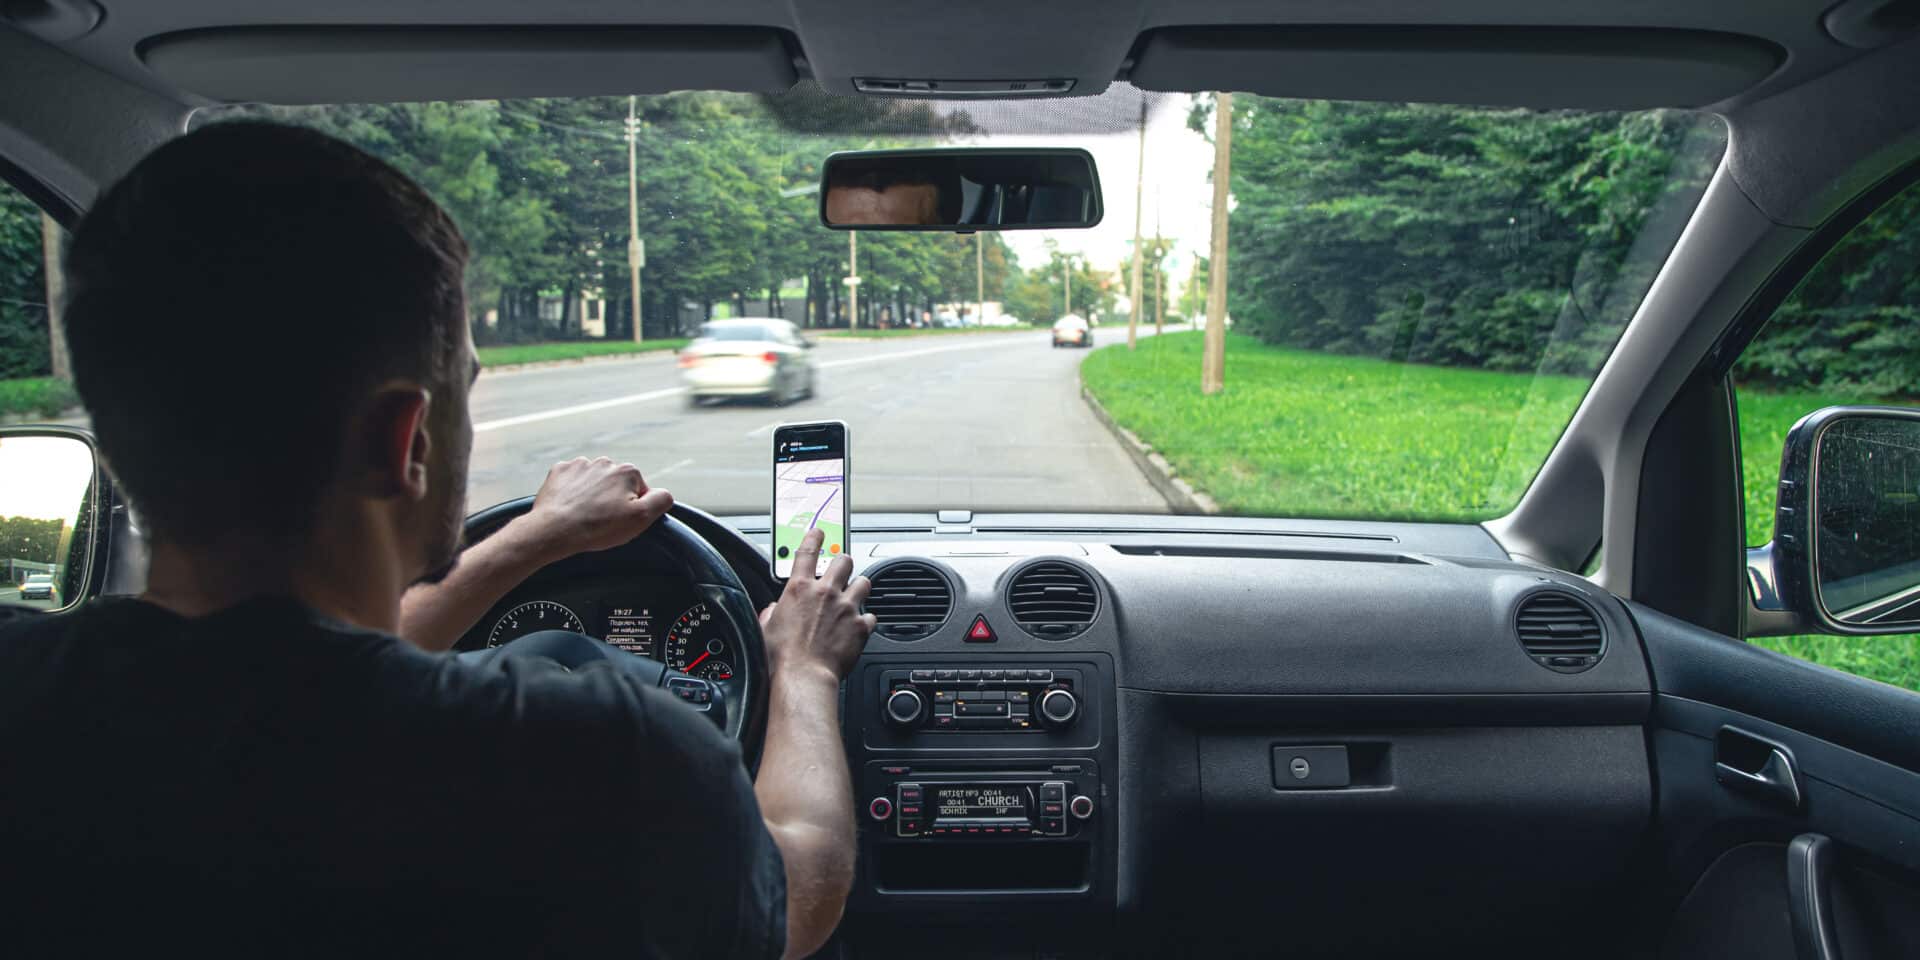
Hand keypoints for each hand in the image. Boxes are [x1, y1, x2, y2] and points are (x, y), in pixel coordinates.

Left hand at [516, 456, 673, 561]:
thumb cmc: (597, 527)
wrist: (554, 530)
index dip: (633, 509)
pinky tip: (571, 507)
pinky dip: (573, 492)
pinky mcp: (560, 472)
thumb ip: (661, 501)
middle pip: (617, 484)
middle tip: (603, 521)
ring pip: (594, 482)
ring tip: (585, 516)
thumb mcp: (641, 519)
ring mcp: (580, 465)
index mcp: (628, 471)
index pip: (640, 491)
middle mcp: (605, 462)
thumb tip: (664, 493)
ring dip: (593, 495)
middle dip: (613, 500)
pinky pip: (572, 480)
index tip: (620, 521)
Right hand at [760, 528, 874, 683]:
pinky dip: (866, 620)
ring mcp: (846, 608)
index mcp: (799, 589)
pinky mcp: (860, 626)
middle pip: (843, 560)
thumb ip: (772, 613)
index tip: (820, 532)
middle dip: (843, 563)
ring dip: (859, 587)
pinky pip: (871, 616)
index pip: (807, 551)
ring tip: (854, 595)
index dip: (814, 537)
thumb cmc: (782, 658)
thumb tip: (773, 610)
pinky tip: (859, 626)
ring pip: (864, 582)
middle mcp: (825, 592)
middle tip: (841, 570)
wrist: (803, 677)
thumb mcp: (766, 629)